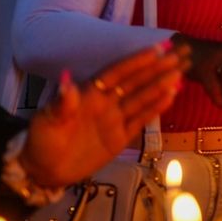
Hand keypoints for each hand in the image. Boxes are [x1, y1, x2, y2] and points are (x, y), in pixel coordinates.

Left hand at [22, 43, 188, 186]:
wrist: (44, 171)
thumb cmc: (42, 142)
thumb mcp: (46, 122)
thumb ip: (61, 104)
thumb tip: (67, 81)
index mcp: (89, 94)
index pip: (117, 73)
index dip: (136, 61)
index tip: (156, 49)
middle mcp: (106, 103)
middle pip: (135, 83)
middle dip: (156, 69)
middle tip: (178, 56)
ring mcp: (115, 119)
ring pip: (142, 99)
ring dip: (160, 86)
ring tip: (180, 74)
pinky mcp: (120, 137)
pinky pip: (141, 120)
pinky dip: (156, 108)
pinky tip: (171, 97)